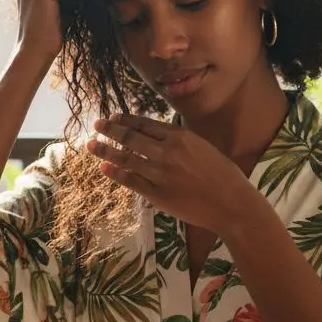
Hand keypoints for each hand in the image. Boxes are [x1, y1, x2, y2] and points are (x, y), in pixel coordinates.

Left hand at [85, 115, 262, 232]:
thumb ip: (180, 140)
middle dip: (110, 130)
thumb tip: (159, 135)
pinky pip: (130, 181)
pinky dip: (115, 173)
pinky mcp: (156, 194)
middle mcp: (166, 152)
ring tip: (92, 144)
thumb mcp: (202, 146)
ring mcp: (159, 174)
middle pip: (129, 137)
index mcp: (179, 137)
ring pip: (125, 158)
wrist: (230, 203)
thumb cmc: (223, 175)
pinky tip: (104, 167)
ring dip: (105, 150)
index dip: (125, 120)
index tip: (113, 117)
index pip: (144, 124)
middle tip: (97, 125)